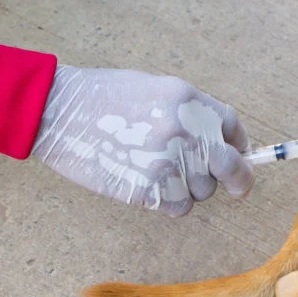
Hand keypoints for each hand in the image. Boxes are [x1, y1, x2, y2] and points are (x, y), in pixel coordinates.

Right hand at [32, 66, 252, 215]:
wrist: (58, 109)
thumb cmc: (102, 96)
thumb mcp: (155, 89)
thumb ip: (189, 113)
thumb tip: (219, 140)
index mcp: (189, 100)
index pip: (232, 128)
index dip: (238, 145)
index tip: (239, 155)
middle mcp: (186, 130)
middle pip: (231, 167)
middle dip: (238, 180)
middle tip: (238, 189)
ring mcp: (168, 160)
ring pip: (202, 191)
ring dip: (188, 188)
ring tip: (154, 169)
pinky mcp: (148, 188)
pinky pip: (178, 207)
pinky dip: (169, 203)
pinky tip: (145, 185)